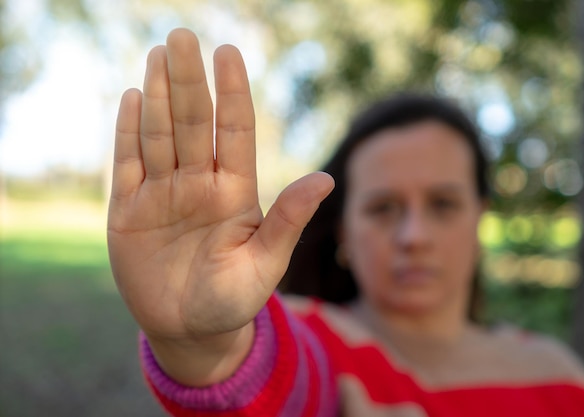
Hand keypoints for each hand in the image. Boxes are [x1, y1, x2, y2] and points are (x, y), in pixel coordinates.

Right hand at [107, 29, 332, 356]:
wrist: (190, 330)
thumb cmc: (234, 299)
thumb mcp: (265, 264)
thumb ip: (288, 220)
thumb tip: (326, 179)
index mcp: (234, 192)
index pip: (234, 131)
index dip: (232, 93)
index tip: (228, 53)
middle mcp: (199, 183)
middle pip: (192, 123)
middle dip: (188, 82)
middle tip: (183, 38)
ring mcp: (162, 193)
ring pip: (159, 135)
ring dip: (159, 96)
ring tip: (161, 55)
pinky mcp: (128, 210)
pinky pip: (127, 164)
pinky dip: (127, 132)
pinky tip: (133, 97)